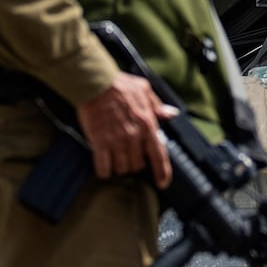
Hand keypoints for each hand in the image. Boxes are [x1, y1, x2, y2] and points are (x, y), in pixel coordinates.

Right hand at [75, 72, 177, 186]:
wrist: (95, 82)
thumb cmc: (119, 84)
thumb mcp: (144, 89)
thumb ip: (158, 105)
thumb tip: (172, 114)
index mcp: (148, 124)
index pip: (159, 155)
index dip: (163, 173)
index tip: (162, 184)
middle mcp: (134, 136)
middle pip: (138, 165)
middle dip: (134, 163)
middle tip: (126, 154)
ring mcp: (117, 141)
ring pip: (122, 169)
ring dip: (119, 167)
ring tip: (114, 157)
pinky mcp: (99, 143)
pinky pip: (104, 168)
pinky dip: (104, 170)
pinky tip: (103, 165)